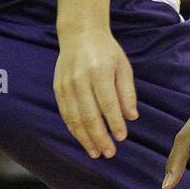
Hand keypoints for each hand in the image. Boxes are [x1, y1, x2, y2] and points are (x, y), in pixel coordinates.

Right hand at [53, 30, 137, 158]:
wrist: (80, 34)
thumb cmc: (106, 51)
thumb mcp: (123, 66)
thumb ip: (127, 92)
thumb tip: (132, 117)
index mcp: (99, 71)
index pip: (108, 104)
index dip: (114, 123)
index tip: (122, 138)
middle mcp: (80, 79)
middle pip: (89, 115)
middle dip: (99, 138)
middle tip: (109, 153)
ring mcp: (66, 85)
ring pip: (75, 119)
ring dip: (85, 139)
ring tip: (96, 153)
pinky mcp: (58, 89)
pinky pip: (65, 114)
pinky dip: (74, 129)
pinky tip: (83, 139)